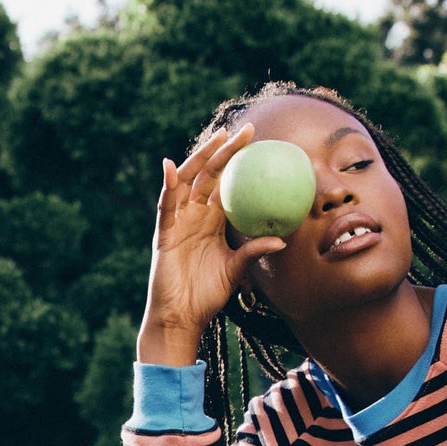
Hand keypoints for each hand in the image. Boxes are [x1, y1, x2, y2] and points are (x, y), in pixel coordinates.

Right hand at [138, 124, 287, 365]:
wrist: (182, 317)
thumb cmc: (207, 295)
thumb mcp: (236, 270)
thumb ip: (254, 251)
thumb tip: (282, 240)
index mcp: (212, 221)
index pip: (227, 185)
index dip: (240, 164)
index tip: (260, 144)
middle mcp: (195, 216)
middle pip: (210, 175)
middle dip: (225, 150)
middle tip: (246, 129)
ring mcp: (178, 222)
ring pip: (189, 181)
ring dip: (201, 158)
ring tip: (218, 138)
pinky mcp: (164, 233)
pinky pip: (166, 205)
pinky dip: (168, 185)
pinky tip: (171, 166)